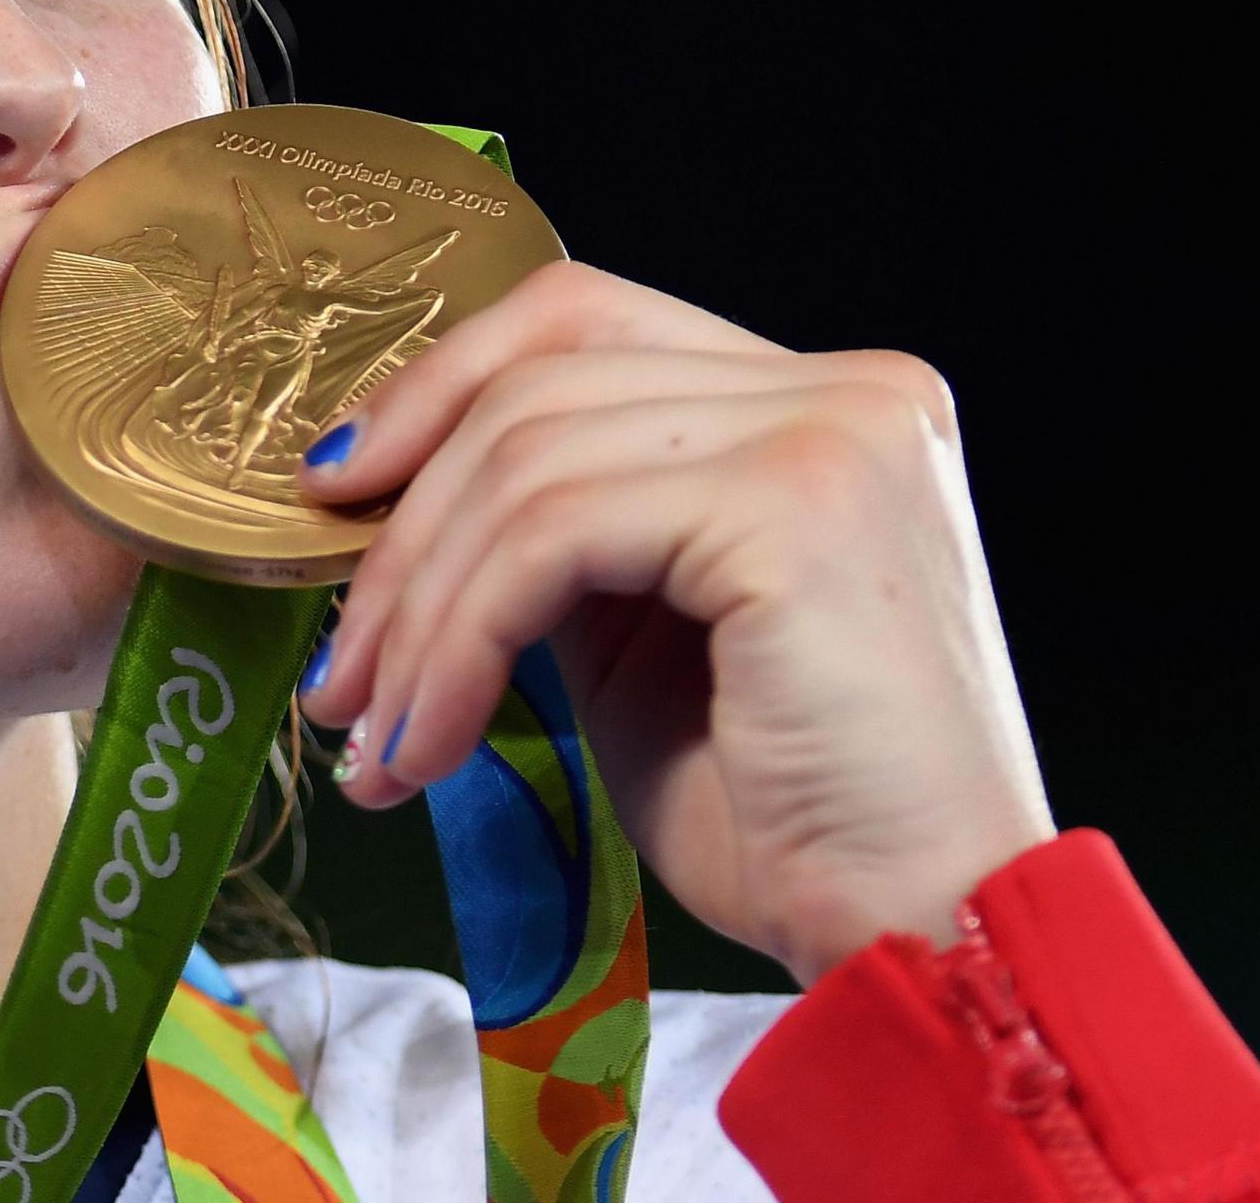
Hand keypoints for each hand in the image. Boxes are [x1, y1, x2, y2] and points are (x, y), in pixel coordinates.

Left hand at [294, 261, 1054, 983]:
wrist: (922, 940)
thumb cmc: (796, 822)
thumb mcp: (648, 641)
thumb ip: (567, 537)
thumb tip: (398, 497)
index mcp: (826, 402)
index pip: (588, 320)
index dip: (440, 387)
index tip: (339, 492)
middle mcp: (847, 390)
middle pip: (541, 380)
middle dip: (403, 528)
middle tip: (338, 669)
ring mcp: (832, 432)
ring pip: (529, 461)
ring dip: (416, 613)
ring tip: (372, 734)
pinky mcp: (794, 505)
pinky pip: (553, 538)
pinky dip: (459, 645)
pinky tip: (429, 745)